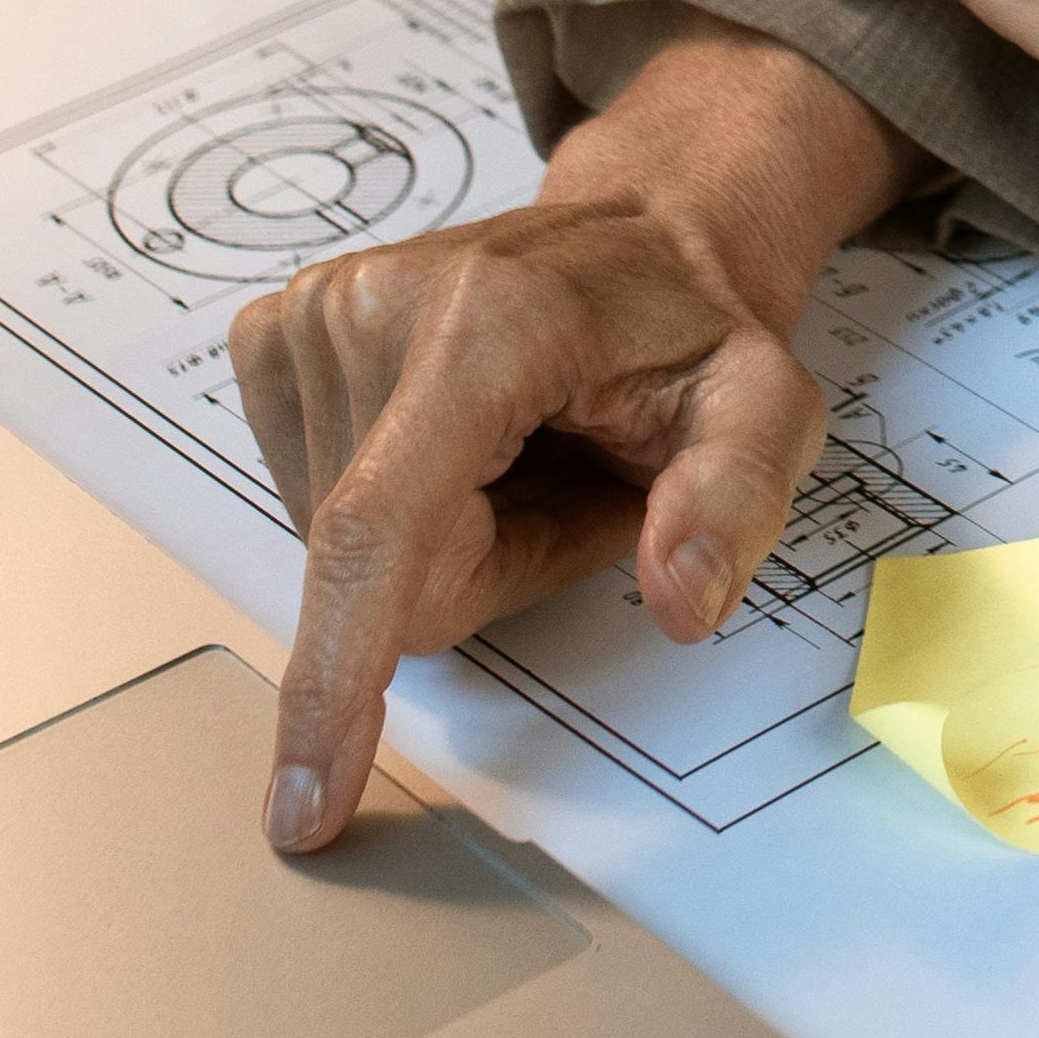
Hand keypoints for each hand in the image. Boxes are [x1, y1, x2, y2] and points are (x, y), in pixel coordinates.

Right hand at [230, 29, 920, 851]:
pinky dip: (394, 502)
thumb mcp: (765, 406)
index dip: (339, 673)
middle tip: (570, 477)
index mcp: (487, 328)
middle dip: (486, 566)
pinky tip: (455, 433)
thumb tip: (682, 601)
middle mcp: (372, 308)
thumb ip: (735, 497)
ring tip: (517, 445)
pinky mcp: (274, 337)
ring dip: (441, 534)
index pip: (380, 533)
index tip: (303, 802)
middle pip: (391, 573)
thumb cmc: (690, 331)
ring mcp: (308, 316)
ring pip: (346, 553)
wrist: (634, 235)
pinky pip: (315, 504)